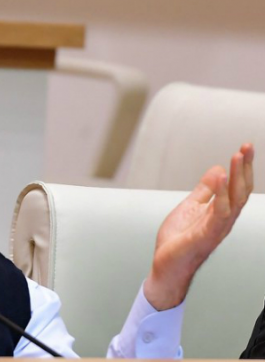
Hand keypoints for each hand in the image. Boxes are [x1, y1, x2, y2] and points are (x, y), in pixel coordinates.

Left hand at [144, 143, 253, 309]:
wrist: (166, 266)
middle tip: (247, 147)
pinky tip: (219, 177)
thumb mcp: (190, 207)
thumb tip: (217, 169)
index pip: (237, 187)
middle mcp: (224, 220)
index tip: (246, 148)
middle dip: (245, 168)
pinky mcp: (205, 235)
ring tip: (237, 156)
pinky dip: (220, 194)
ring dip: (237, 177)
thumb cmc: (178, 241)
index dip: (243, 168)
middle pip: (241, 191)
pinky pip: (218, 213)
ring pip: (234, 200)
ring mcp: (216, 228)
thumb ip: (204, 191)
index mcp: (221, 212)